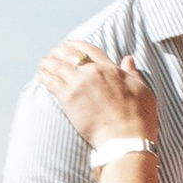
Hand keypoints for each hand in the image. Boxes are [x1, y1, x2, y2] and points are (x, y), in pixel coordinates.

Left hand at [39, 38, 157, 151]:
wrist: (125, 138)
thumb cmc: (138, 118)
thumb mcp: (142, 90)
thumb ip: (132, 73)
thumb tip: (128, 59)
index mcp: (110, 69)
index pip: (90, 51)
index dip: (77, 46)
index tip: (70, 45)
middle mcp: (93, 72)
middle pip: (71, 55)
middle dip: (60, 52)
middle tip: (53, 53)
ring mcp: (80, 84)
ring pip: (58, 67)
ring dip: (49, 63)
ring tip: (43, 64)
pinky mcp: (68, 99)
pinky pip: (52, 82)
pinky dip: (45, 77)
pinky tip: (41, 76)